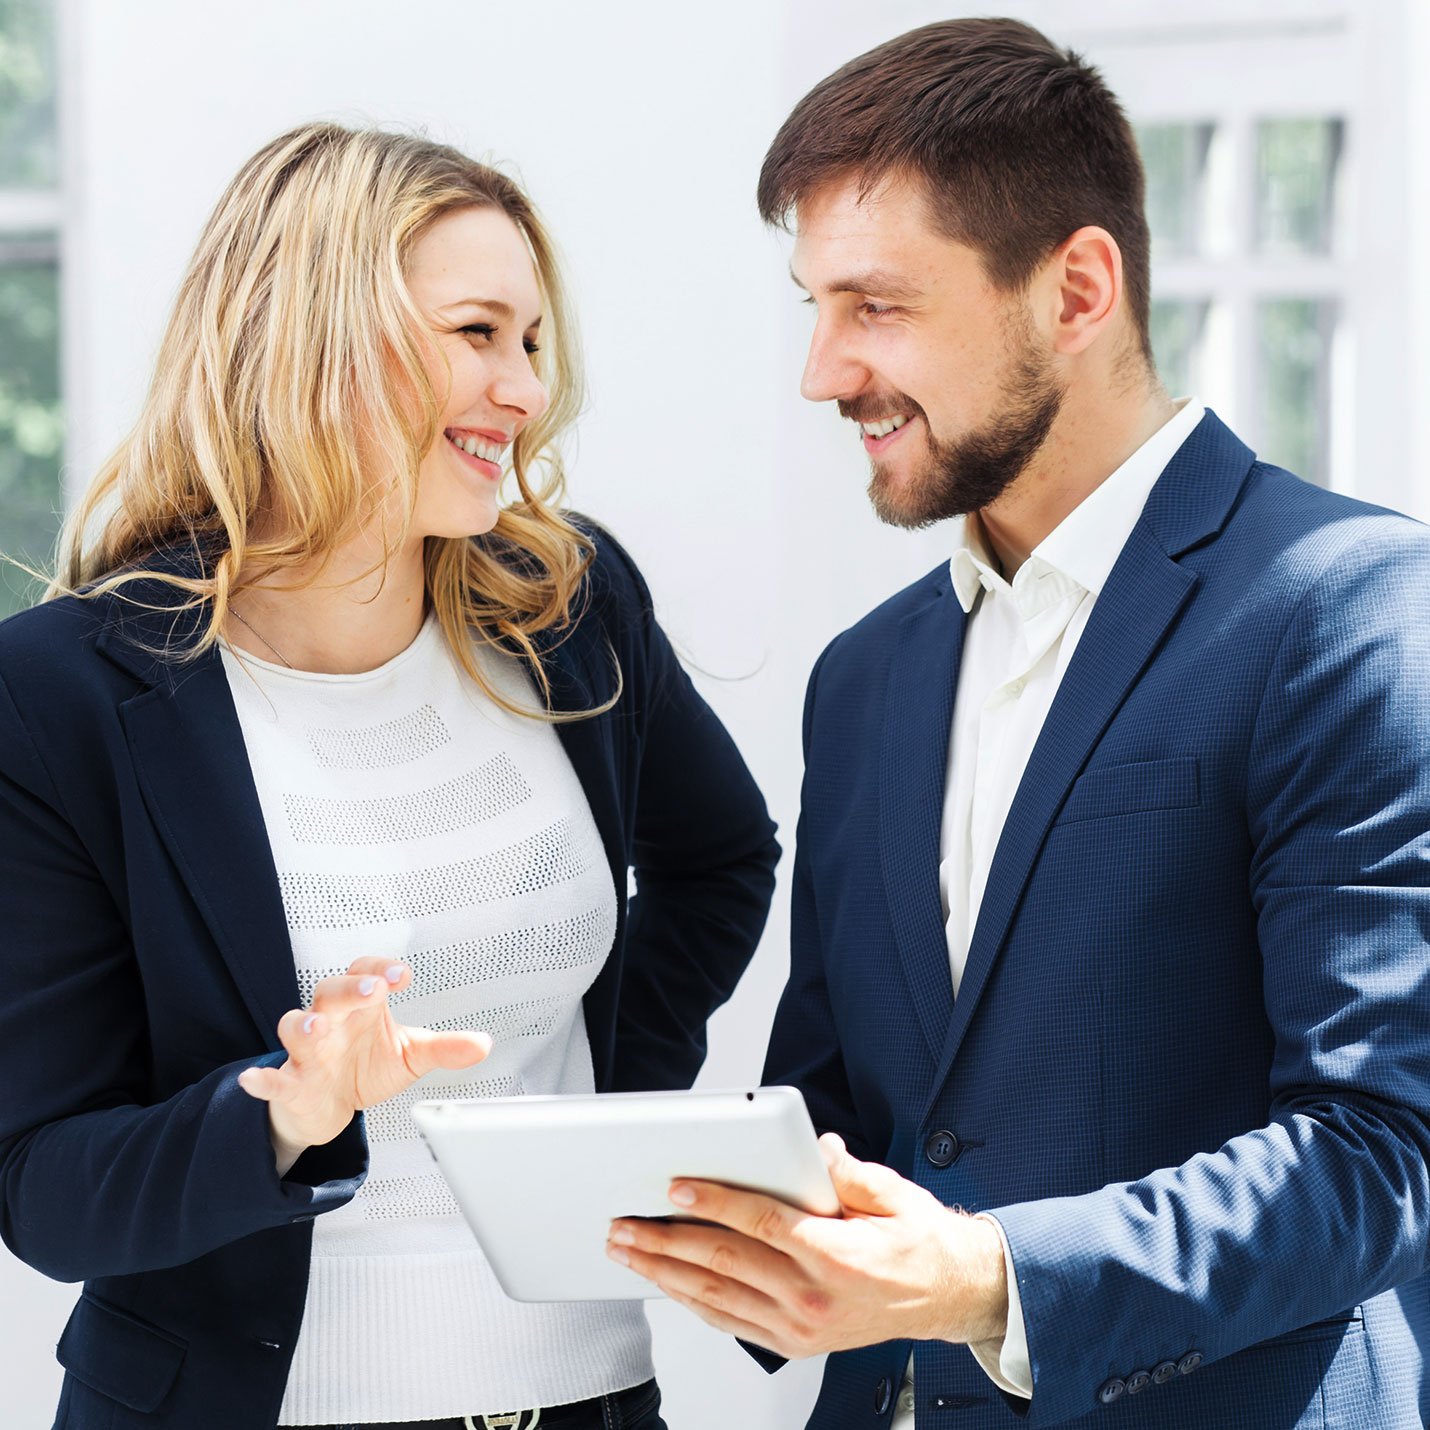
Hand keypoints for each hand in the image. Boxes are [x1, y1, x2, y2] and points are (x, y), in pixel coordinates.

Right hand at [237, 956, 491, 1155]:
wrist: (328, 1106)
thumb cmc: (365, 1066)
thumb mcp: (409, 1057)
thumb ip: (444, 1048)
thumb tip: (483, 1043)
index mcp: (360, 1006)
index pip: (366, 973)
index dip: (382, 969)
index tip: (404, 975)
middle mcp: (331, 1020)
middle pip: (330, 991)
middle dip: (348, 988)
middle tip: (370, 989)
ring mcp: (307, 1051)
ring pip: (295, 1026)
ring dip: (305, 1025)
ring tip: (317, 1026)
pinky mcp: (290, 1082)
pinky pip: (272, 1078)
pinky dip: (262, 1080)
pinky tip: (254, 1079)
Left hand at [606, 1133, 1007, 1358]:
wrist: (949, 1297)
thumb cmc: (919, 1241)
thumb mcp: (893, 1193)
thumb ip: (848, 1172)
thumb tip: (815, 1148)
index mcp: (834, 1254)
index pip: (759, 1224)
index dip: (713, 1202)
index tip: (676, 1185)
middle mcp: (812, 1297)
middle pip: (722, 1263)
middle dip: (664, 1241)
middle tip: (623, 1225)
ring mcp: (801, 1327)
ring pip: (715, 1298)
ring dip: (663, 1273)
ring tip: (627, 1252)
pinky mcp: (795, 1343)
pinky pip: (730, 1321)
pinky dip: (691, 1302)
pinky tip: (666, 1283)